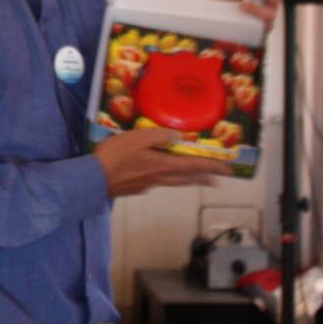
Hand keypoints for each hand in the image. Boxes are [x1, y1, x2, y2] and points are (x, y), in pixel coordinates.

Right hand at [94, 125, 231, 197]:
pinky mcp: (137, 188)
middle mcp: (160, 178)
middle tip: (219, 179)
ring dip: (190, 180)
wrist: (93, 180)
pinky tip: (163, 176)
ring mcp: (148, 185)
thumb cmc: (116, 156)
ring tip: (200, 180)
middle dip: (205, 177)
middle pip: (187, 178)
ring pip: (175, 182)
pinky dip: (169, 179)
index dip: (212, 167)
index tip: (228, 170)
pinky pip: (159, 182)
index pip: (194, 166)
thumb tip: (179, 136)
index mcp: (163, 165)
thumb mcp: (138, 138)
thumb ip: (160, 136)